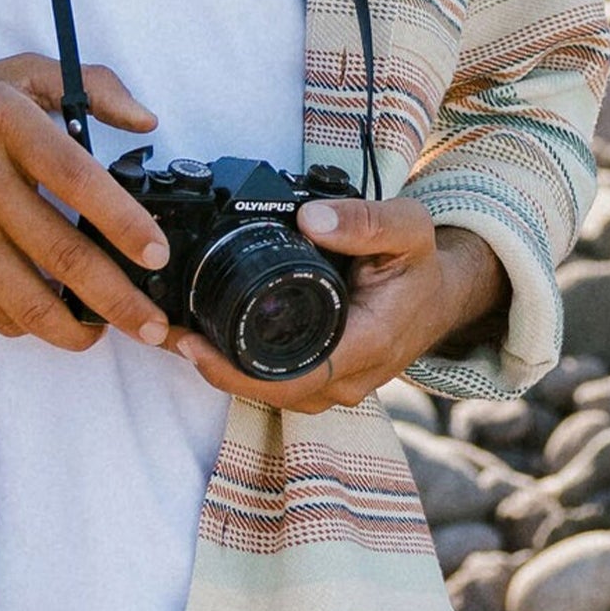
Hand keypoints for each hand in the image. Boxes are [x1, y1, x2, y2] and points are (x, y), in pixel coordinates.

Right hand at [0, 54, 171, 349]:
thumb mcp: (12, 74)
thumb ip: (89, 86)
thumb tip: (146, 120)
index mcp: (3, 121)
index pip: (78, 178)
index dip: (124, 222)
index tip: (157, 253)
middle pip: (62, 253)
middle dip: (119, 300)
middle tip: (153, 325)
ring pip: (28, 299)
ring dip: (77, 329)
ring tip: (107, 334)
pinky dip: (30, 324)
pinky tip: (52, 320)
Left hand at [167, 197, 505, 414]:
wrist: (441, 294)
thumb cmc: (420, 264)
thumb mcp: (407, 227)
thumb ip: (363, 220)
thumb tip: (310, 218)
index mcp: (366, 344)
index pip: (291, 376)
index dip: (236, 369)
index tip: (193, 343)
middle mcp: (349, 378)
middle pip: (270, 391)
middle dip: (215, 368)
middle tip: (168, 333)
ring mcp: (337, 385)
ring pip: (270, 392)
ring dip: (223, 369)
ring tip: (176, 335)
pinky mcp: (325, 380)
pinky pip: (277, 383)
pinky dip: (241, 366)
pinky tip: (208, 340)